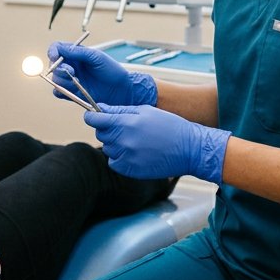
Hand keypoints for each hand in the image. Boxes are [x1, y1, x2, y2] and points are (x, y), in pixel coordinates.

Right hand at [47, 43, 156, 106]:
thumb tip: (62, 49)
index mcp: (76, 54)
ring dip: (62, 80)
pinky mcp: (72, 93)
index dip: (53, 52)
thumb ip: (79, 52)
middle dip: (58, 68)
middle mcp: (71, 66)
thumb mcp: (97, 57)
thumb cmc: (112, 71)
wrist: (121, 90)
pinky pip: (59, 92)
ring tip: (78, 82)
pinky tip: (74, 90)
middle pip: (53, 65)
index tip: (55, 57)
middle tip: (71, 72)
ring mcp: (71, 80)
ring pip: (55, 79)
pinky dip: (62, 91)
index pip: (57, 49)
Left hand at [83, 104, 229, 184]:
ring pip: (107, 148)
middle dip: (107, 128)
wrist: (188, 149)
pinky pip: (114, 163)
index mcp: (127, 123)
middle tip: (123, 127)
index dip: (91, 116)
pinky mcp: (131, 171)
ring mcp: (127, 158)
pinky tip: (134, 152)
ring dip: (115, 143)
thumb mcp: (145, 111)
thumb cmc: (169, 126)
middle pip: (101, 134)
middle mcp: (124, 141)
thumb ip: (120, 110)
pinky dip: (119, 158)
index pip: (96, 120)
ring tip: (134, 140)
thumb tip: (100, 108)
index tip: (91, 115)